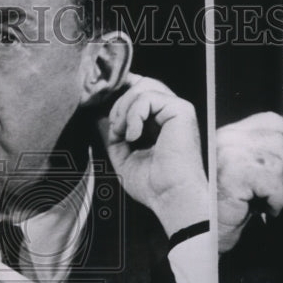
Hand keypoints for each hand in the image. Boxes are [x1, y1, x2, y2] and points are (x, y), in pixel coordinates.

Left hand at [100, 73, 208, 236]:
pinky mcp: (181, 110)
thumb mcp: (123, 155)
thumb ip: (114, 133)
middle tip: (114, 129)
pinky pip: (148, 96)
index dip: (119, 93)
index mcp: (158, 123)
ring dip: (123, 110)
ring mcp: (177, 110)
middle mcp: (169, 114)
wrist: (170, 197)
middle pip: (139, 84)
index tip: (103, 106)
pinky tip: (133, 136)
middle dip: (118, 102)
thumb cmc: (153, 185)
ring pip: (142, 88)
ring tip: (123, 134)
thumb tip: (100, 114)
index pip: (138, 92)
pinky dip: (134, 114)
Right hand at [216, 111, 282, 253]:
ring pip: (278, 163)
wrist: (200, 234)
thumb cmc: (222, 209)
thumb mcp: (244, 172)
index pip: (267, 120)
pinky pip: (274, 184)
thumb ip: (263, 153)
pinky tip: (260, 209)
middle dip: (282, 170)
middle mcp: (224, 138)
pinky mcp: (236, 172)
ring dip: (275, 189)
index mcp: (225, 135)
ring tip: (255, 201)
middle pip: (277, 142)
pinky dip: (274, 201)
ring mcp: (228, 153)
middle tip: (265, 193)